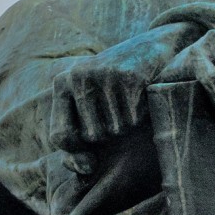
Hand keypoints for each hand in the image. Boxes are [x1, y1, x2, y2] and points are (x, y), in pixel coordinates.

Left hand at [49, 23, 198, 157]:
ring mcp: (105, 76)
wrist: (153, 46)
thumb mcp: (92, 106)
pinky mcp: (130, 78)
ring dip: (128, 124)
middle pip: (92, 136)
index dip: (77, 152)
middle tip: (118, 111)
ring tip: (130, 101)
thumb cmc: (117, 86)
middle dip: (109, 133)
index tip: (92, 155)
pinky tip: (142, 95)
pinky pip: (135, 119)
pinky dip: (142, 115)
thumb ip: (78, 143)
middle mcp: (79, 76)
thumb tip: (87, 168)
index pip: (60, 136)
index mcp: (62, 83)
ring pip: (116, 130)